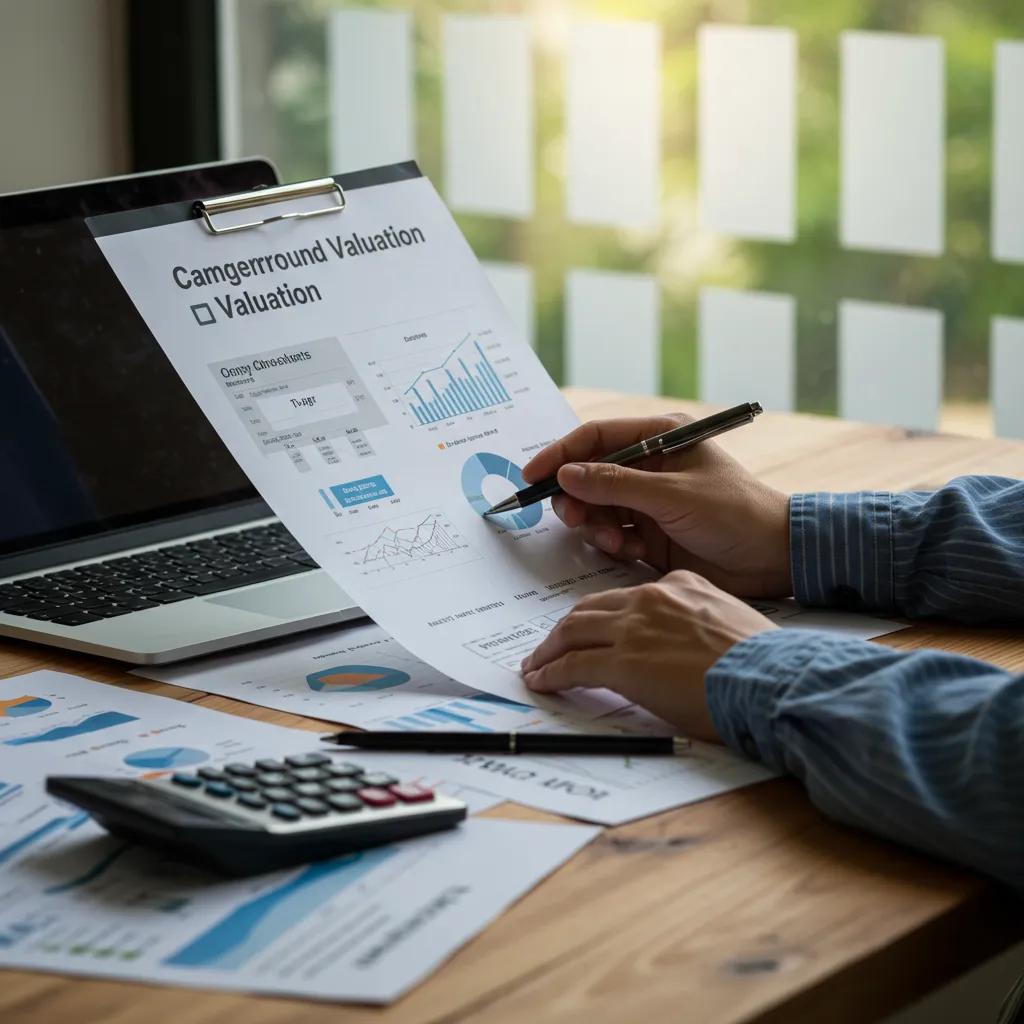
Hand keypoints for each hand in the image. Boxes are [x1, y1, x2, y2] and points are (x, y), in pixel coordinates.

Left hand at [521, 571, 777, 740]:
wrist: (771, 678)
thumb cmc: (763, 661)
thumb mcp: (729, 623)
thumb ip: (698, 624)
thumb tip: (687, 650)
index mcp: (679, 585)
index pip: (625, 597)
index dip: (601, 614)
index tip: (591, 628)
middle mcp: (651, 599)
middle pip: (590, 610)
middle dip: (566, 629)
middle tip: (551, 645)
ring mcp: (634, 629)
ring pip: (573, 632)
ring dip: (549, 650)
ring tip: (537, 664)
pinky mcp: (623, 663)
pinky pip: (573, 666)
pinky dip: (551, 673)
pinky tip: (542, 681)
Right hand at [523, 414, 791, 597]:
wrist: (773, 559)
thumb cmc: (735, 513)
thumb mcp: (673, 496)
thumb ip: (616, 485)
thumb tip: (565, 474)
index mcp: (661, 437)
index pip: (596, 437)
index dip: (560, 454)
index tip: (531, 476)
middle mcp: (650, 465)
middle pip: (589, 474)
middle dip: (576, 497)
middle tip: (573, 518)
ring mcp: (648, 500)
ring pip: (596, 507)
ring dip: (595, 525)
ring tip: (613, 541)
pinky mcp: (650, 532)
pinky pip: (611, 533)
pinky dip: (611, 543)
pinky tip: (630, 551)